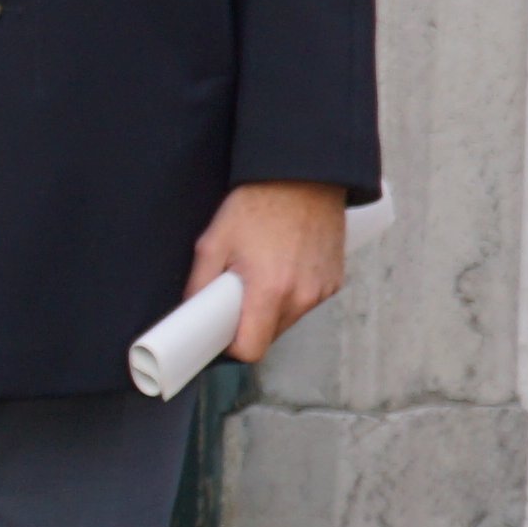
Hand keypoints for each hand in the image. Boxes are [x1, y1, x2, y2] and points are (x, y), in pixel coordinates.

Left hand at [188, 180, 352, 364]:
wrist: (303, 177)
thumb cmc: (257, 205)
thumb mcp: (215, 241)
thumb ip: (200, 283)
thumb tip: (192, 311)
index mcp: (270, 291)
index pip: (252, 349)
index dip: (231, 347)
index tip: (220, 334)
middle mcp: (301, 297)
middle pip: (269, 336)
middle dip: (249, 324)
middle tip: (235, 294)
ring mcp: (322, 291)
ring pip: (288, 320)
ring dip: (271, 309)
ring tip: (260, 273)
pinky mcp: (334, 282)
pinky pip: (307, 302)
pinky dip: (292, 294)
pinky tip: (283, 265)